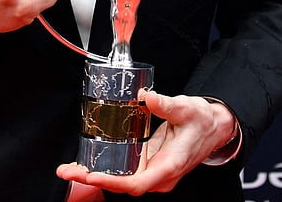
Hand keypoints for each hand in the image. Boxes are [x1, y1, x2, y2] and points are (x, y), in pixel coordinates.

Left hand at [56, 91, 236, 195]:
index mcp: (169, 165)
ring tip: (69, 168)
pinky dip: (104, 167)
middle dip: (93, 179)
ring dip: (94, 174)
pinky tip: (86, 162)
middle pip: (122, 184)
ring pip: (120, 179)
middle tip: (67, 170)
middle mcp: (159, 174)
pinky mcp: (147, 163)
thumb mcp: (187, 108)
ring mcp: (153, 171)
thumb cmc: (202, 121)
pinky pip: (123, 170)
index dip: (112, 182)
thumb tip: (146, 97)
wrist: (214, 126)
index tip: (91, 176)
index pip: (137, 183)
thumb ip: (166, 104)